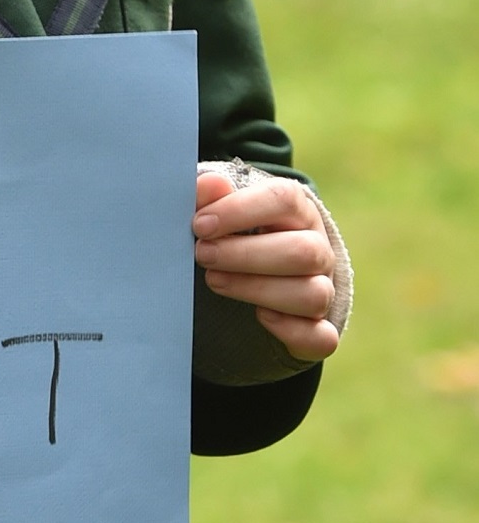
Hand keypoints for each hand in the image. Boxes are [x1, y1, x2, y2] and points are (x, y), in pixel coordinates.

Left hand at [193, 171, 339, 361]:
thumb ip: (210, 197)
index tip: (200, 224)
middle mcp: (317, 249)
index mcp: (296, 212)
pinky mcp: (317, 329)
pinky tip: (260, 316)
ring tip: (215, 281)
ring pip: (313, 294)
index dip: (240, 210)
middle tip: (203, 255)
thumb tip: (209, 184)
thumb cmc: (234, 234)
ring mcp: (322, 289)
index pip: (284, 200)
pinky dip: (292, 330)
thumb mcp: (220, 211)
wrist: (253, 271)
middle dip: (246, 255)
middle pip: (303, 251)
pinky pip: (322, 337)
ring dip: (259, 290)